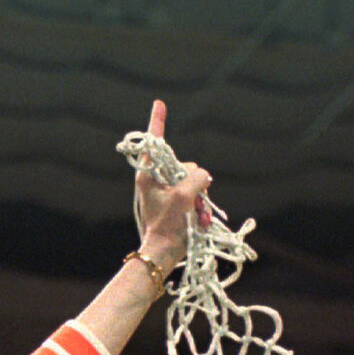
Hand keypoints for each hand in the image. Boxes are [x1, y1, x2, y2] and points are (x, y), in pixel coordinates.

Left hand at [134, 100, 211, 274]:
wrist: (164, 252)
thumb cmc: (167, 224)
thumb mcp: (183, 197)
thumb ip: (196, 178)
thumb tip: (204, 177)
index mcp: (148, 175)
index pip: (155, 143)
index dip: (158, 122)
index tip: (159, 102)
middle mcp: (157, 179)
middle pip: (186, 166)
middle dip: (195, 183)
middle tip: (190, 202)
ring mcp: (169, 191)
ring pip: (196, 181)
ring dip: (200, 199)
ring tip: (195, 216)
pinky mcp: (179, 202)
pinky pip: (198, 194)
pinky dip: (201, 206)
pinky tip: (200, 220)